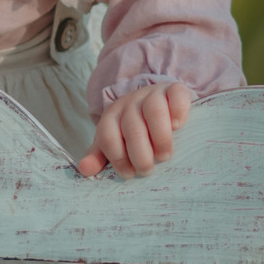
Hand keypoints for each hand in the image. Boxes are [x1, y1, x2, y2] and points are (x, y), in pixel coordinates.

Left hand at [77, 81, 192, 178]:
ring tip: (164, 156)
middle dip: (140, 154)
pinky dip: (178, 112)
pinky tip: (178, 126)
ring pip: (154, 112)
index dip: (117, 158)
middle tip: (147, 170)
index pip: (108, 137)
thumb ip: (99, 156)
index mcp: (111, 116)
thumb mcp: (114, 141)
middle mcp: (130, 103)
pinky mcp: (174, 89)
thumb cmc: (134, 128)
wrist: (156, 100)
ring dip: (161, 137)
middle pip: (132, 128)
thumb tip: (84, 170)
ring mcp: (152, 94)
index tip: (129, 174)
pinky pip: (176, 96)